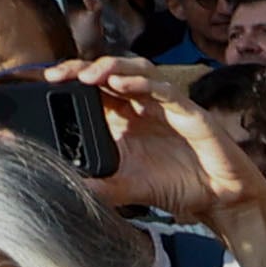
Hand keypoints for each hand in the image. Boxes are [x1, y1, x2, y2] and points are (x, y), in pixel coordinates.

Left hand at [55, 59, 265, 223]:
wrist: (217, 200)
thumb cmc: (175, 187)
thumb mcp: (123, 188)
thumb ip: (94, 185)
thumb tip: (57, 185)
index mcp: (124, 119)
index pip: (93, 87)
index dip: (71, 78)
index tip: (48, 80)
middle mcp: (143, 106)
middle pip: (112, 71)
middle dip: (84, 67)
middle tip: (60, 74)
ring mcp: (167, 106)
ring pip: (139, 71)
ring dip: (113, 67)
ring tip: (90, 74)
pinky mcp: (191, 112)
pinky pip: (166, 90)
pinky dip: (144, 85)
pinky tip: (124, 86)